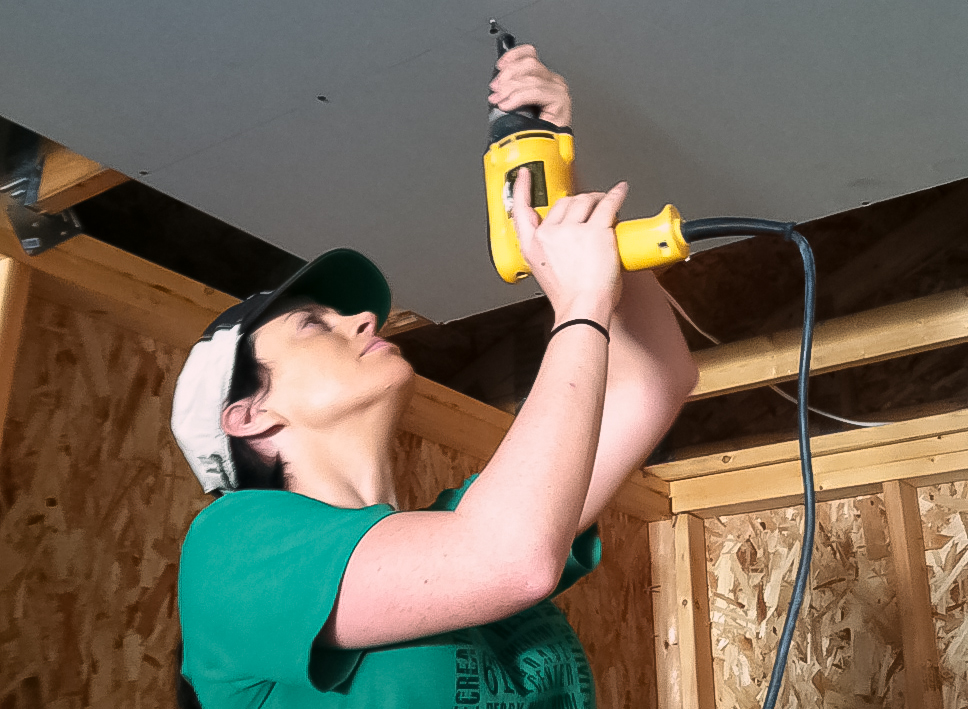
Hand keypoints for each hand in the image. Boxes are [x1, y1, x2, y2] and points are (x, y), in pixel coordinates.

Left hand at [489, 45, 571, 127]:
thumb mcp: (516, 106)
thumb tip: (496, 85)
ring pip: (531, 78)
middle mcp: (553, 82)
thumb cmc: (532, 133)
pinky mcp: (560, 100)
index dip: (513, 56)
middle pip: (530, 63)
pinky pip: (535, 92)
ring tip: (499, 100)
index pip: (530, 55)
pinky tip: (507, 105)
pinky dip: (517, 98)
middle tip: (496, 89)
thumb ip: (510, 91)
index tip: (499, 66)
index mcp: (544, 79)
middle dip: (508, 75)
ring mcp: (558, 90)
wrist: (544, 152)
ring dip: (509, 89)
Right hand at [512, 168, 626, 322]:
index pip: (521, 211)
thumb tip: (566, 238)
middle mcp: (548, 234)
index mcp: (532, 246)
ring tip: (607, 204)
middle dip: (578, 202)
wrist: (583, 309)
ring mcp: (572, 231)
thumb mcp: (547, 272)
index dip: (522, 189)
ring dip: (597, 199)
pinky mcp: (596, 231)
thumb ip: (551, 251)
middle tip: (590, 205)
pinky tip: (620, 192)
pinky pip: (608, 205)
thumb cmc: (570, 298)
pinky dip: (616, 196)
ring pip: (585, 201)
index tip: (525, 176)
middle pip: (563, 203)